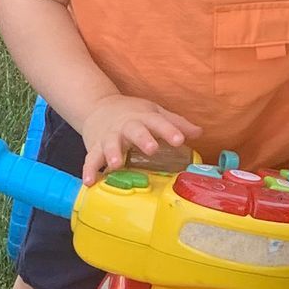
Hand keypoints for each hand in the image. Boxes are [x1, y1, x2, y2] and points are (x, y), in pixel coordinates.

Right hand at [78, 95, 197, 183]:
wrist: (97, 106)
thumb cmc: (132, 113)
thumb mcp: (154, 113)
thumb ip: (175, 124)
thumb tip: (200, 133)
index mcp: (144, 118)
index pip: (158, 122)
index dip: (169, 130)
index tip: (180, 139)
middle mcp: (126, 126)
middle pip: (134, 130)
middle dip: (142, 139)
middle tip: (151, 149)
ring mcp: (109, 137)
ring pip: (109, 144)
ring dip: (112, 153)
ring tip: (116, 164)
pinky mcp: (94, 147)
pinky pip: (90, 159)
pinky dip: (89, 170)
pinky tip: (90, 182)